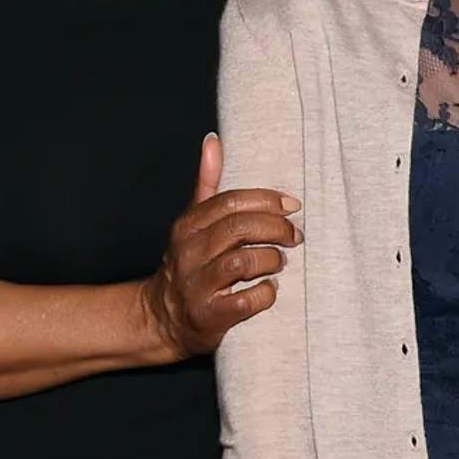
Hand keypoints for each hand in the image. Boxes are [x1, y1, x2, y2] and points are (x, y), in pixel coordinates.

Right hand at [141, 135, 300, 359]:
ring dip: (270, 259)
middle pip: (238, 228)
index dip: (266, 201)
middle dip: (275, 228)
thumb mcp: (192, 221)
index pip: (230, 202)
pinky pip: (244, 301)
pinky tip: (269, 288)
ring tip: (279, 261)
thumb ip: (206, 183)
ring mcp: (197, 285)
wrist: (163, 317)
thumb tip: (213, 140)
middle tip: (295, 235)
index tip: (292, 206)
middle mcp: (189, 253)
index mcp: (188, 225)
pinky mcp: (209, 315)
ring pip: (240, 262)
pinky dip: (264, 293)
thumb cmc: (189, 265)